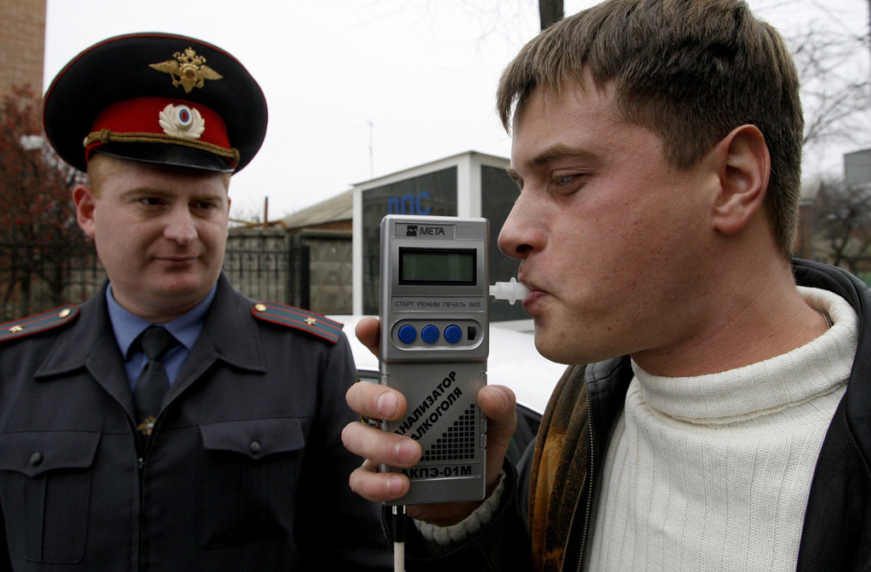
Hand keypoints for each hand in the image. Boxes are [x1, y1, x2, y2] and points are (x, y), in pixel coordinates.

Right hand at [342, 317, 516, 525]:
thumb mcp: (498, 421)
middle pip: (360, 393)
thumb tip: (490, 394)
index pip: (386, 355)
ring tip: (413, 453)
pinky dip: (379, 482)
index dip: (374, 336)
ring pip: (355, 435)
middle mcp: (390, 412)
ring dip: (381, 443)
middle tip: (398, 405)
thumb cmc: (476, 446)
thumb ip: (501, 403)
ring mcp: (380, 443)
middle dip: (372, 395)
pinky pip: (362, 478)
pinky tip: (403, 483)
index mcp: (416, 386)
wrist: (475, 491)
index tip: (371, 327)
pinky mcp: (379, 476)